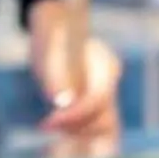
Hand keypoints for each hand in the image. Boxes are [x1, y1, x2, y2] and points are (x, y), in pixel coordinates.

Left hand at [26, 0, 121, 148]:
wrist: (56, 27)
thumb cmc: (51, 36)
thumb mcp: (48, 52)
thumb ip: (56, 76)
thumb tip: (63, 103)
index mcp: (106, 64)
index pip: (97, 99)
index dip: (74, 115)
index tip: (49, 121)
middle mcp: (111, 81)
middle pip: (104, 118)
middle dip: (76, 126)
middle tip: (47, 123)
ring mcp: (108, 92)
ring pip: (102, 126)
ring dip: (76, 130)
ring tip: (50, 122)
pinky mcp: (98, 103)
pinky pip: (94, 125)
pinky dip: (76, 129)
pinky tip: (55, 123)